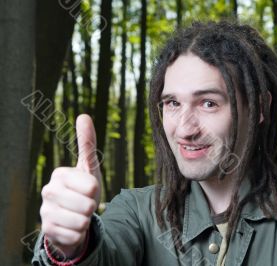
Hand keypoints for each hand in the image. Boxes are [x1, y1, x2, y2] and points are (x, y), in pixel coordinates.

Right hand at [40, 114, 101, 257]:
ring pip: (82, 222)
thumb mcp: (89, 167)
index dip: (95, 190)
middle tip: (84, 204)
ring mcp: (44, 212)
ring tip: (78, 215)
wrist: (72, 217)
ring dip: (86, 221)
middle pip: (88, 205)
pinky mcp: (47, 232)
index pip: (92, 186)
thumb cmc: (83, 190)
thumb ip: (87, 143)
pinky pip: (76, 235)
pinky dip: (79, 234)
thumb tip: (84, 115)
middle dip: (92, 207)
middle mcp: (47, 192)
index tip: (87, 190)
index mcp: (59, 174)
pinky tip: (71, 227)